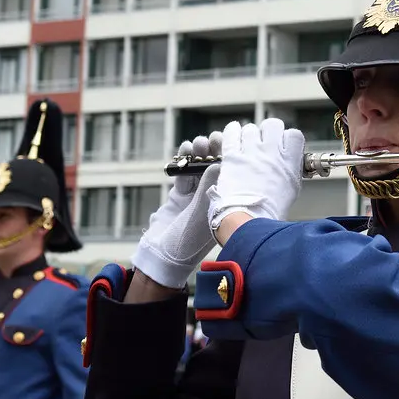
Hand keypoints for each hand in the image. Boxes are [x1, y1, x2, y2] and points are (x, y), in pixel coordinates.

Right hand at [132, 133, 222, 288]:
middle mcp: (216, 200)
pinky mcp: (180, 197)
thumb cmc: (188, 241)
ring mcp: (198, 197)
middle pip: (219, 168)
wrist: (162, 257)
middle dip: (214, 151)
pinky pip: (183, 174)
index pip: (235, 175)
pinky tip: (184, 151)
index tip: (231, 142)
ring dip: (198, 154)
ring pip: (200, 168)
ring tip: (196, 145)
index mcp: (229, 206)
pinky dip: (183, 162)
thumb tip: (220, 163)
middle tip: (211, 140)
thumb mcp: (202, 212)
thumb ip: (209, 187)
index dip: (233, 157)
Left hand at [208, 119, 304, 234]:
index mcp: (289, 161)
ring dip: (248, 135)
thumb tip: (291, 163)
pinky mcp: (232, 157)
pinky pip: (231, 133)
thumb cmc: (270, 211)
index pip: (294, 135)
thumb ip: (291, 171)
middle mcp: (271, 152)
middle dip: (268, 131)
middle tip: (264, 141)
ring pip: (251, 129)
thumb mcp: (291, 190)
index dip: (287, 139)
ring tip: (246, 144)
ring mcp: (251, 153)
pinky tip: (232, 131)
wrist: (248, 220)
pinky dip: (231, 130)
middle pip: (273, 125)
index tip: (283, 144)